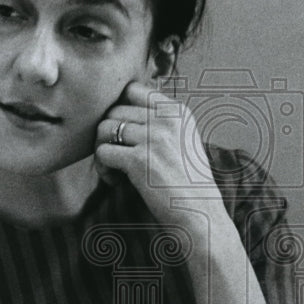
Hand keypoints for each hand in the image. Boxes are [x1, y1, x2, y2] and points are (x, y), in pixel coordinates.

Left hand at [95, 80, 220, 225]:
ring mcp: (153, 138)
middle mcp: (166, 119)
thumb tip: (121, 111)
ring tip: (115, 170)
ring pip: (104, 128)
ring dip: (102, 149)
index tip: (124, 135)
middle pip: (114, 110)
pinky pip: (102, 152)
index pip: (132, 90)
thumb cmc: (188, 184)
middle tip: (117, 158)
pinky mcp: (140, 160)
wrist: (200, 214)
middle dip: (109, 134)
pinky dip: (103, 169)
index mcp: (178, 111)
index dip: (120, 110)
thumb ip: (160, 122)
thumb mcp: (183, 141)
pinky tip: (116, 181)